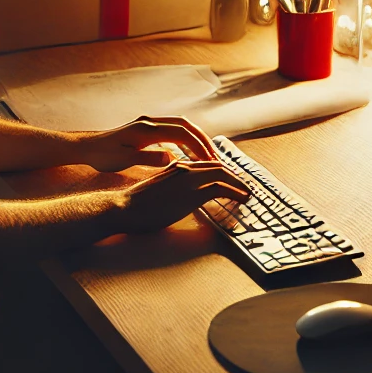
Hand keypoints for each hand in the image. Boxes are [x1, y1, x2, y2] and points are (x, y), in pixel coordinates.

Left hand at [76, 115, 221, 171]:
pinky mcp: (146, 129)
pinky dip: (185, 140)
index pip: (182, 133)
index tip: (210, 161)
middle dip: (203, 140)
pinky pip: (173, 130)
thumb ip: (148, 158)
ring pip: (180, 126)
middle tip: (215, 157)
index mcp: (147, 129)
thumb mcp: (124, 160)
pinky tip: (188, 153)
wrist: (86, 147)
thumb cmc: (102, 155)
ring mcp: (148, 123)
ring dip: (195, 139)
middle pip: (186, 125)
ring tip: (207, 155)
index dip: (199, 147)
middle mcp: (150, 122)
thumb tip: (172, 158)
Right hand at [116, 160, 250, 232]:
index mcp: (176, 166)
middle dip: (234, 175)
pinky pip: (221, 188)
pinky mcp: (191, 193)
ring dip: (239, 183)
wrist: (123, 208)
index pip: (205, 164)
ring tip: (248, 193)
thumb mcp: (156, 189)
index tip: (231, 179)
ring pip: (223, 174)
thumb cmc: (134, 204)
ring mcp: (188, 179)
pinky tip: (242, 199)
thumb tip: (179, 196)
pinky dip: (236, 191)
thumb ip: (171, 187)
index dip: (221, 171)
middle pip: (218, 166)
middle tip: (244, 185)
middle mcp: (184, 168)